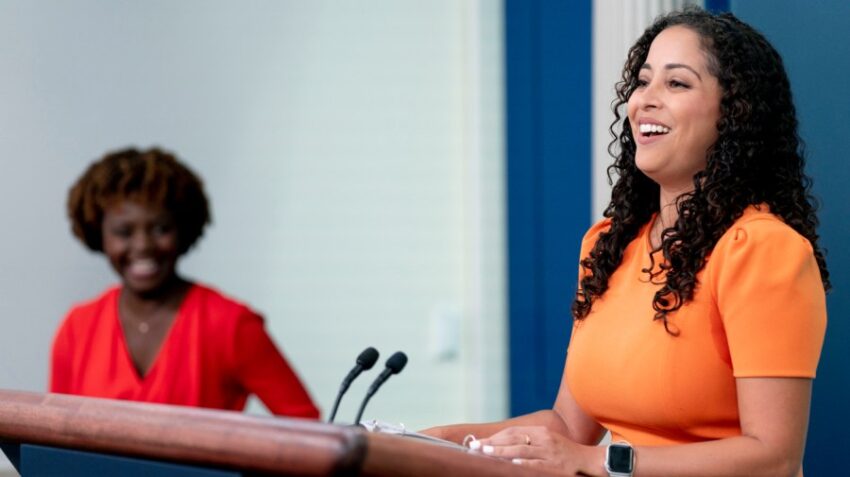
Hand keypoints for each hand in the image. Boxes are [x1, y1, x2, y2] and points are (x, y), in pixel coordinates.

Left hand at [468, 426, 602, 475]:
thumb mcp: (546, 441)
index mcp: (540, 431)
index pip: (512, 432)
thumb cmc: (563, 452)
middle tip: (475, 447)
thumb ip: (528, 440)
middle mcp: (543, 439)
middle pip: (513, 438)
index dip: (494, 437)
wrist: (587, 460)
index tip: (478, 442)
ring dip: (502, 451)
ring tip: (486, 452)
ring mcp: (549, 452)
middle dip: (492, 443)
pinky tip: (511, 463)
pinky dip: (523, 463)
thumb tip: (502, 444)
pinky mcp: (554, 466)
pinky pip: (536, 464)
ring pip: (521, 450)